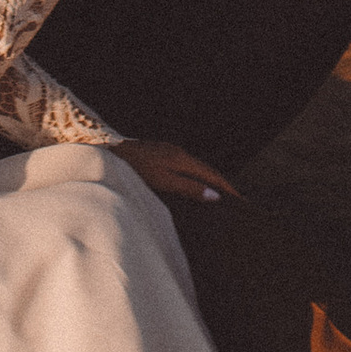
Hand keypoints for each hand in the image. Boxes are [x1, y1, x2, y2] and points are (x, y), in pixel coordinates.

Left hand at [118, 138, 235, 203]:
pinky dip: (196, 177)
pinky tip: (193, 186)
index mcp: (182, 159)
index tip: (240, 199)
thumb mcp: (163, 182)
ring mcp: (169, 152)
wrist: (110, 153)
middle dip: (221, 183)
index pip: (212, 174)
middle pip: (206, 170)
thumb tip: (215, 196)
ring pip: (195, 168)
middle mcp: (179, 153)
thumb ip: (189, 188)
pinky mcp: (160, 155)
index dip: (227, 187)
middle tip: (234, 199)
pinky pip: (185, 167)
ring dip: (208, 180)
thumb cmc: (135, 169)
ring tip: (218, 195)